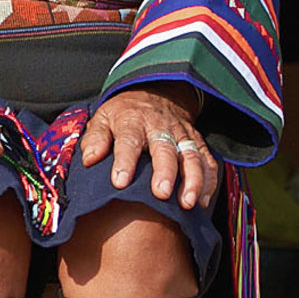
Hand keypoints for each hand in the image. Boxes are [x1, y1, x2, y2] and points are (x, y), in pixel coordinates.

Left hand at [79, 85, 207, 208]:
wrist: (154, 93)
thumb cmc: (123, 115)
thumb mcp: (103, 118)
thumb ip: (95, 139)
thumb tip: (89, 160)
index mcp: (132, 121)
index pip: (128, 141)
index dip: (124, 162)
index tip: (120, 182)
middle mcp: (160, 127)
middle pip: (165, 150)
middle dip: (165, 172)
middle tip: (161, 194)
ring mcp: (182, 135)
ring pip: (191, 157)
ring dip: (193, 181)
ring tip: (188, 204)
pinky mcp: (197, 142)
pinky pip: (208, 162)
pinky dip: (209, 182)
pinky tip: (203, 202)